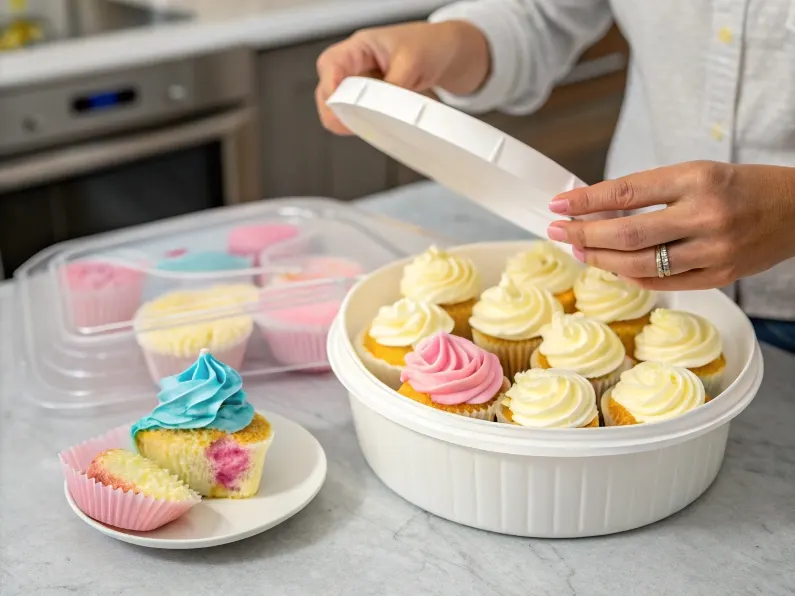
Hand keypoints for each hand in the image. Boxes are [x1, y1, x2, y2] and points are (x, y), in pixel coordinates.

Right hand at [315, 21, 489, 133]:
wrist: (451, 55)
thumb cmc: (431, 46)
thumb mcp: (413, 63)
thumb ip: (393, 87)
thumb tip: (379, 112)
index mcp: (360, 47)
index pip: (331, 65)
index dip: (330, 86)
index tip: (338, 105)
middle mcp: (355, 66)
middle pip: (327, 89)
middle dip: (335, 109)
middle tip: (349, 126)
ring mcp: (362, 85)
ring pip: (339, 106)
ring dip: (348, 119)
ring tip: (364, 129)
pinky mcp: (371, 102)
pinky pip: (357, 116)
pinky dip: (362, 125)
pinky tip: (373, 130)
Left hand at [546, 161, 794, 289]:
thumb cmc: (741, 187)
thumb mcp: (697, 173)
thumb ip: (650, 192)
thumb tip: (596, 209)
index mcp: (697, 179)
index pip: (626, 193)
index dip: (586, 201)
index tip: (558, 204)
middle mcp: (705, 214)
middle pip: (627, 233)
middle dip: (584, 234)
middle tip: (557, 231)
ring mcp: (713, 249)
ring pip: (640, 263)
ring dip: (600, 259)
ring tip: (578, 250)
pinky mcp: (718, 276)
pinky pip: (661, 281)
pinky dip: (629, 276)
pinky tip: (611, 267)